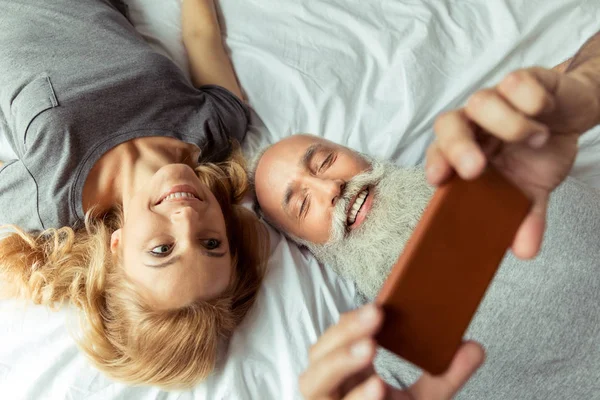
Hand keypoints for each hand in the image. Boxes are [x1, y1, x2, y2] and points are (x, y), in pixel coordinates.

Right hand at [299, 305, 484, 399]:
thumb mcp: (423, 397)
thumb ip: (444, 375)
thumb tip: (475, 347)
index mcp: (346, 373)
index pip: (336, 338)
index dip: (351, 322)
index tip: (379, 307)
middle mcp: (331, 389)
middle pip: (318, 356)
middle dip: (344, 333)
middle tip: (375, 316)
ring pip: (312, 383)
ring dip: (339, 362)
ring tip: (369, 348)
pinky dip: (357, 398)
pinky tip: (378, 387)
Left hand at [426, 67, 599, 258]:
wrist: (572, 116)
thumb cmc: (539, 152)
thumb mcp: (535, 189)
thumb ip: (527, 217)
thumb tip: (526, 251)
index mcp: (468, 150)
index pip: (439, 154)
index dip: (435, 164)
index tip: (438, 180)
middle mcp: (475, 124)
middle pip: (447, 125)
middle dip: (457, 147)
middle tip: (476, 168)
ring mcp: (496, 98)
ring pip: (481, 101)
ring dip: (509, 125)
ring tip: (536, 139)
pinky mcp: (522, 79)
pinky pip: (515, 82)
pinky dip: (530, 99)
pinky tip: (544, 112)